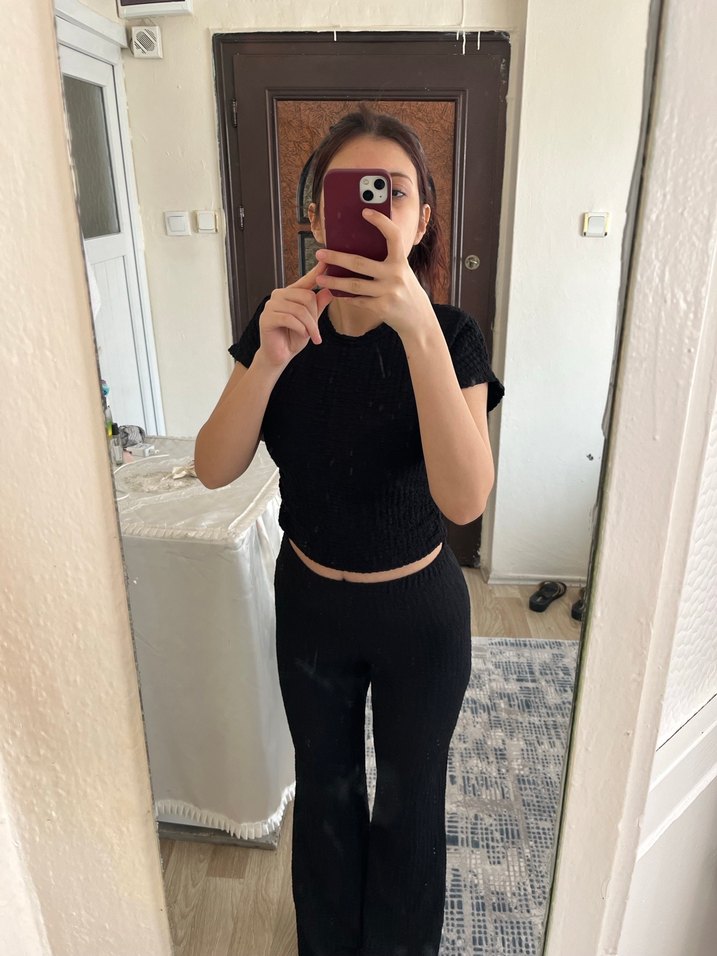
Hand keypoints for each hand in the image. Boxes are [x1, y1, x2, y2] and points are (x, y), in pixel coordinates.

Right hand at [257, 262, 333, 367]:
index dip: (317, 272)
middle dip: (314, 316)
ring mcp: (271, 305)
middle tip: (316, 332)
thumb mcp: (311, 322)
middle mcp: (279, 295)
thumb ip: (318, 306)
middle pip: (306, 296)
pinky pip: (289, 318)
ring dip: (309, 326)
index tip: (327, 261)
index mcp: (290, 293)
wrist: (279, 356)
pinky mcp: (266, 317)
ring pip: (299, 309)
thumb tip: (330, 289)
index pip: (306, 280)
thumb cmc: (293, 338)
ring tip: (311, 337)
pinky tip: (302, 335)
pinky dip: (299, 328)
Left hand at [313, 208, 435, 338]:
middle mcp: (396, 275)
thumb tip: (358, 245)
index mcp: (401, 261)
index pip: (393, 235)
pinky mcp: (382, 308)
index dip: (381, 222)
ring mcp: (388, 292)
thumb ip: (386, 259)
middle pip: (360, 263)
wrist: (418, 319)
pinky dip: (345, 296)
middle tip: (320, 253)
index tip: (365, 211)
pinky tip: (334, 292)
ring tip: (320, 277)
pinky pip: (358, 300)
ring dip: (334, 281)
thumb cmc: (405, 289)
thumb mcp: (402, 271)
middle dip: (337, 257)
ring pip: (354, 285)